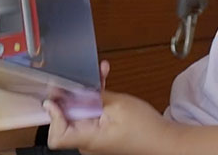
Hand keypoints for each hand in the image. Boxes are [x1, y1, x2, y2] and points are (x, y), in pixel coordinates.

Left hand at [42, 61, 171, 154]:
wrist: (163, 140)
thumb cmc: (146, 128)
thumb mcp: (118, 105)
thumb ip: (92, 96)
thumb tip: (70, 92)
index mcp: (89, 139)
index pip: (56, 135)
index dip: (54, 116)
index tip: (56, 98)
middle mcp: (87, 142)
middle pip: (66, 119)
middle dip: (72, 96)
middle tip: (79, 79)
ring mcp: (94, 138)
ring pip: (80, 113)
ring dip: (86, 94)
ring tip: (99, 74)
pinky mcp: (101, 133)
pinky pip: (91, 115)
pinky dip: (95, 100)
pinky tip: (103, 84)